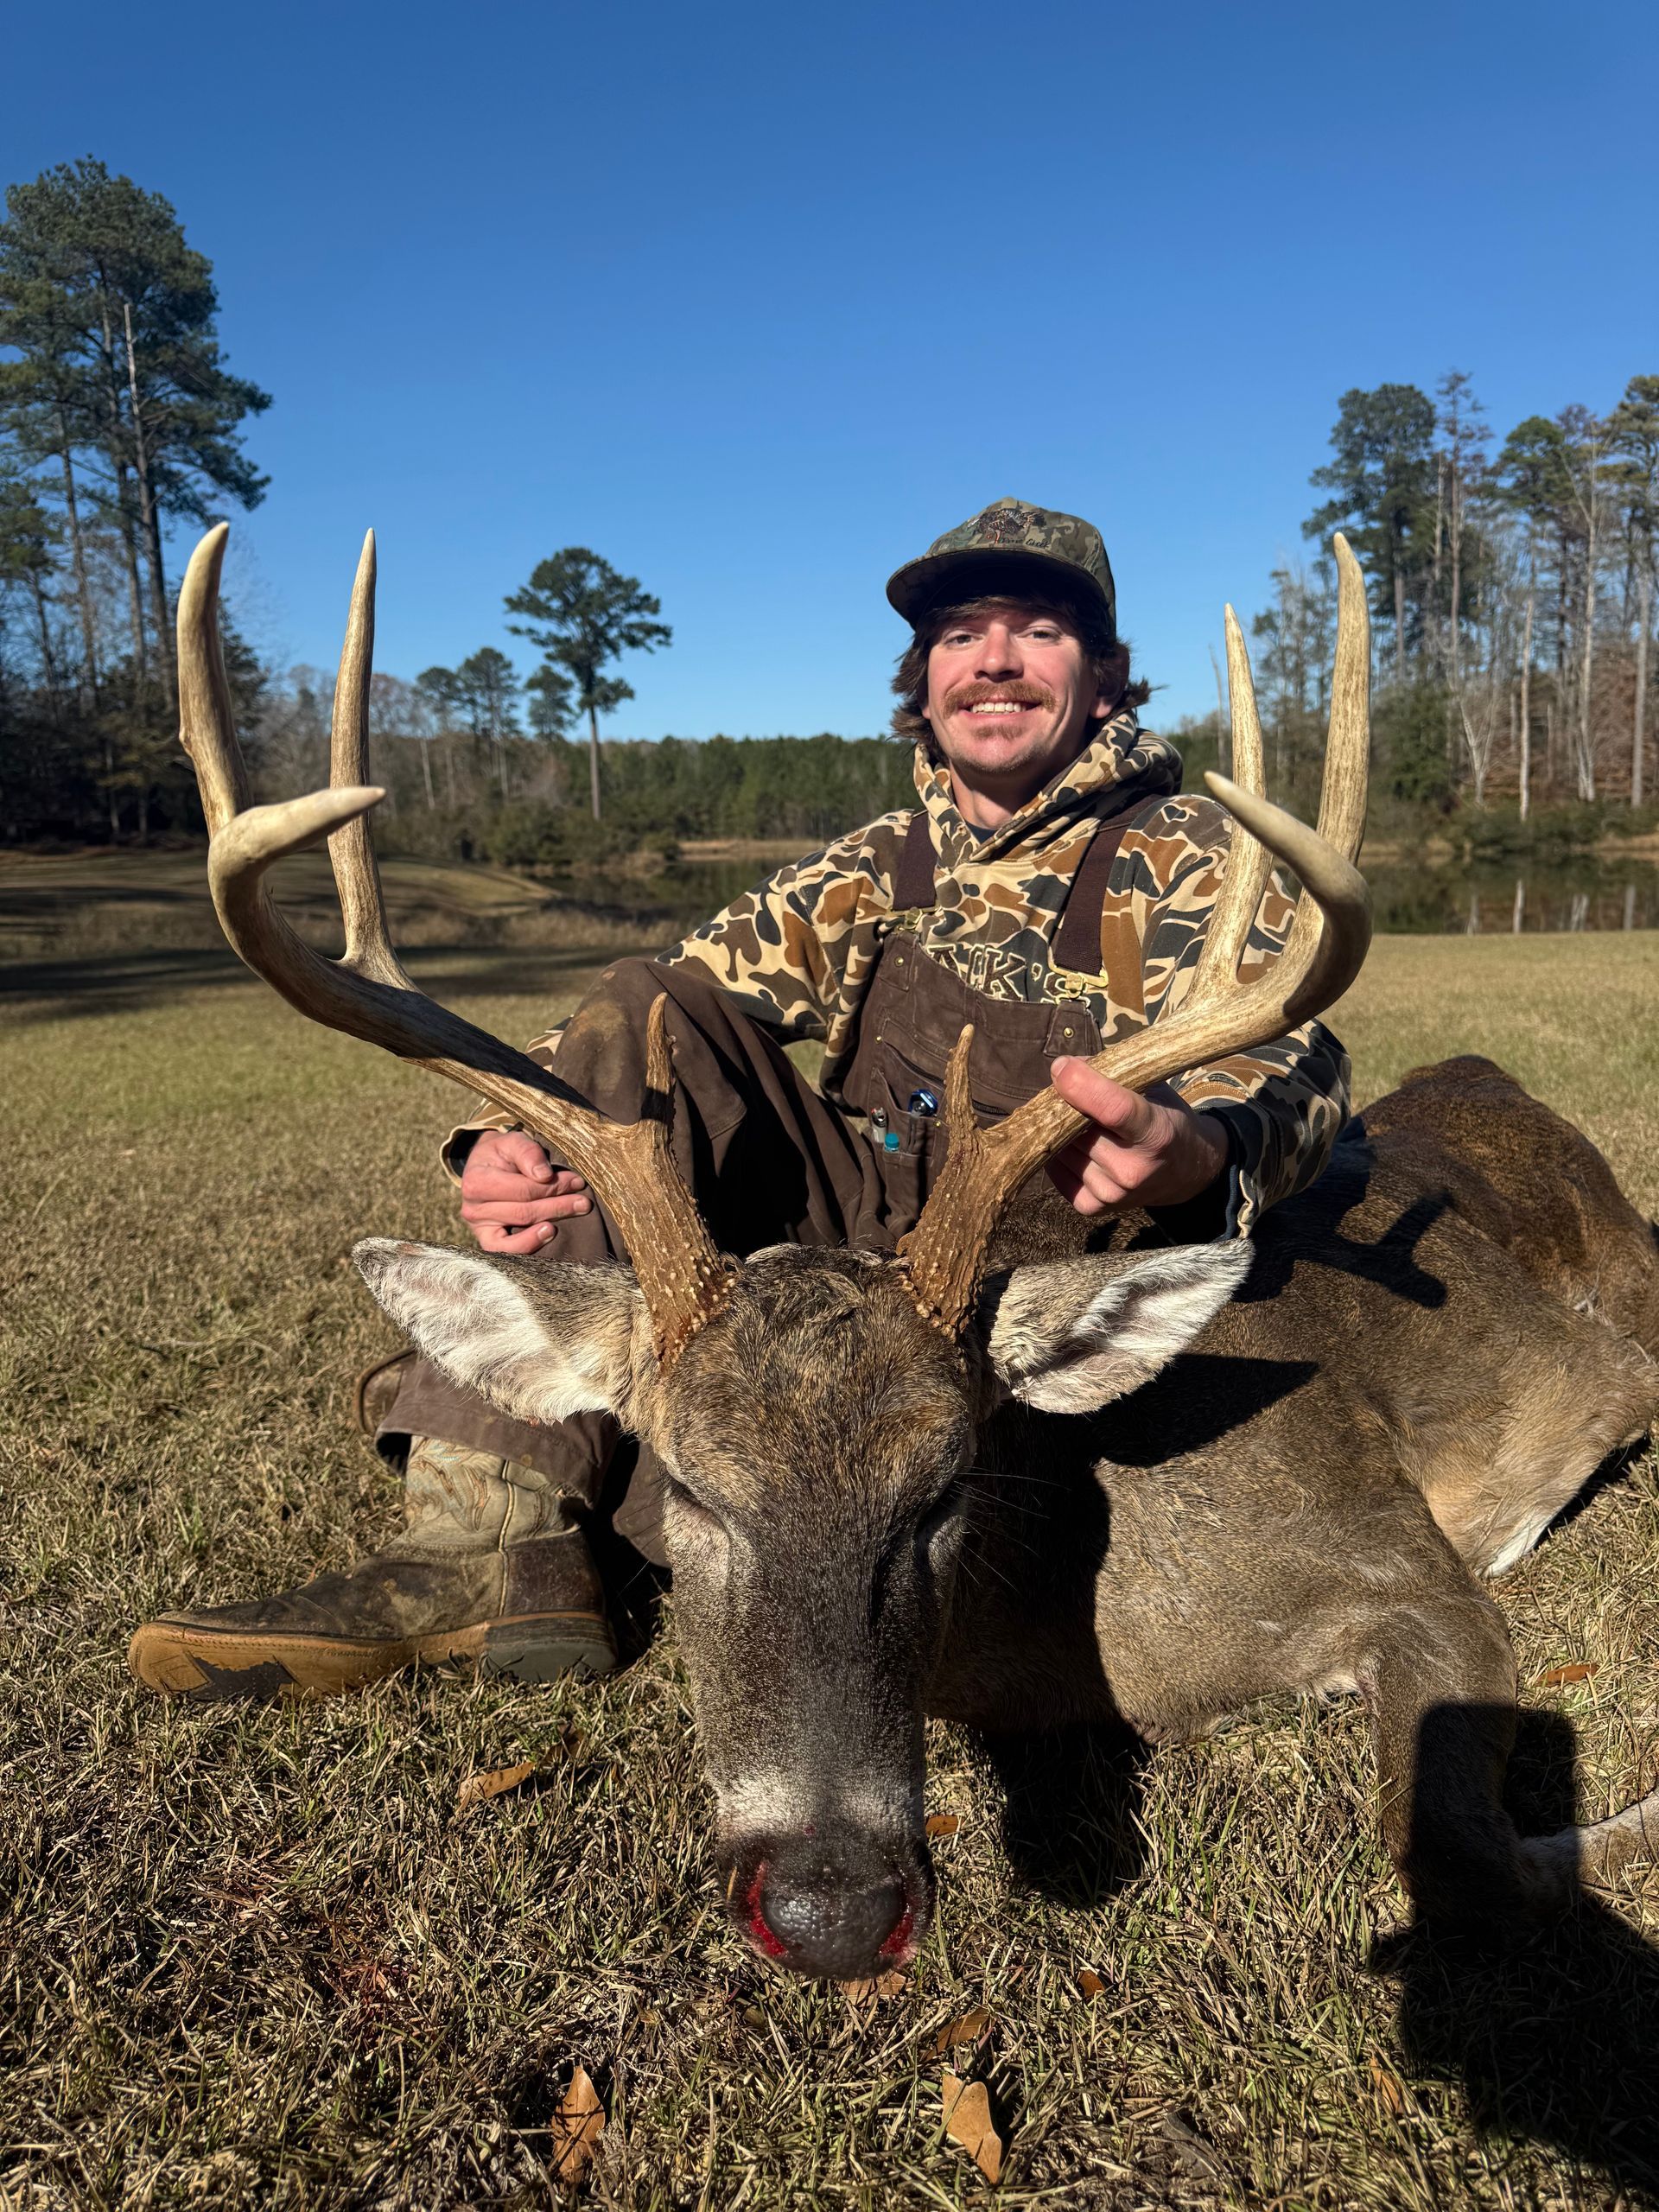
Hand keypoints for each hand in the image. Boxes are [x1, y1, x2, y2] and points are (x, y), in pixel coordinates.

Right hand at [459, 1129, 592, 1253]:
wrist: (485, 1166)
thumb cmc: (501, 1154)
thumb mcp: (513, 1142)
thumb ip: (528, 1153)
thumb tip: (544, 1175)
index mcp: (477, 1181)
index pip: (523, 1190)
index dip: (552, 1187)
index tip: (577, 1182)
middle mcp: (473, 1207)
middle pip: (524, 1211)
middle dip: (558, 1205)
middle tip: (583, 1201)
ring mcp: (479, 1227)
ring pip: (520, 1229)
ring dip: (552, 1220)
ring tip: (575, 1212)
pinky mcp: (487, 1240)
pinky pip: (505, 1250)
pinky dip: (528, 1244)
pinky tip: (549, 1233)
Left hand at [1045, 1059, 1228, 1216]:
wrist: (1186, 1171)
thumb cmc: (1167, 1120)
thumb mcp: (1155, 1088)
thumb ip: (1115, 1075)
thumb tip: (1065, 1069)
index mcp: (1155, 1132)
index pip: (1113, 1109)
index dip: (1080, 1084)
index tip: (1061, 1068)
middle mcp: (1133, 1169)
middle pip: (1077, 1128)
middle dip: (1065, 1105)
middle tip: (1071, 1094)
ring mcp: (1113, 1192)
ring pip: (1061, 1149)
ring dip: (1060, 1131)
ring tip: (1080, 1123)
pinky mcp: (1094, 1207)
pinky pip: (1056, 1172)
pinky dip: (1059, 1154)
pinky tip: (1076, 1145)